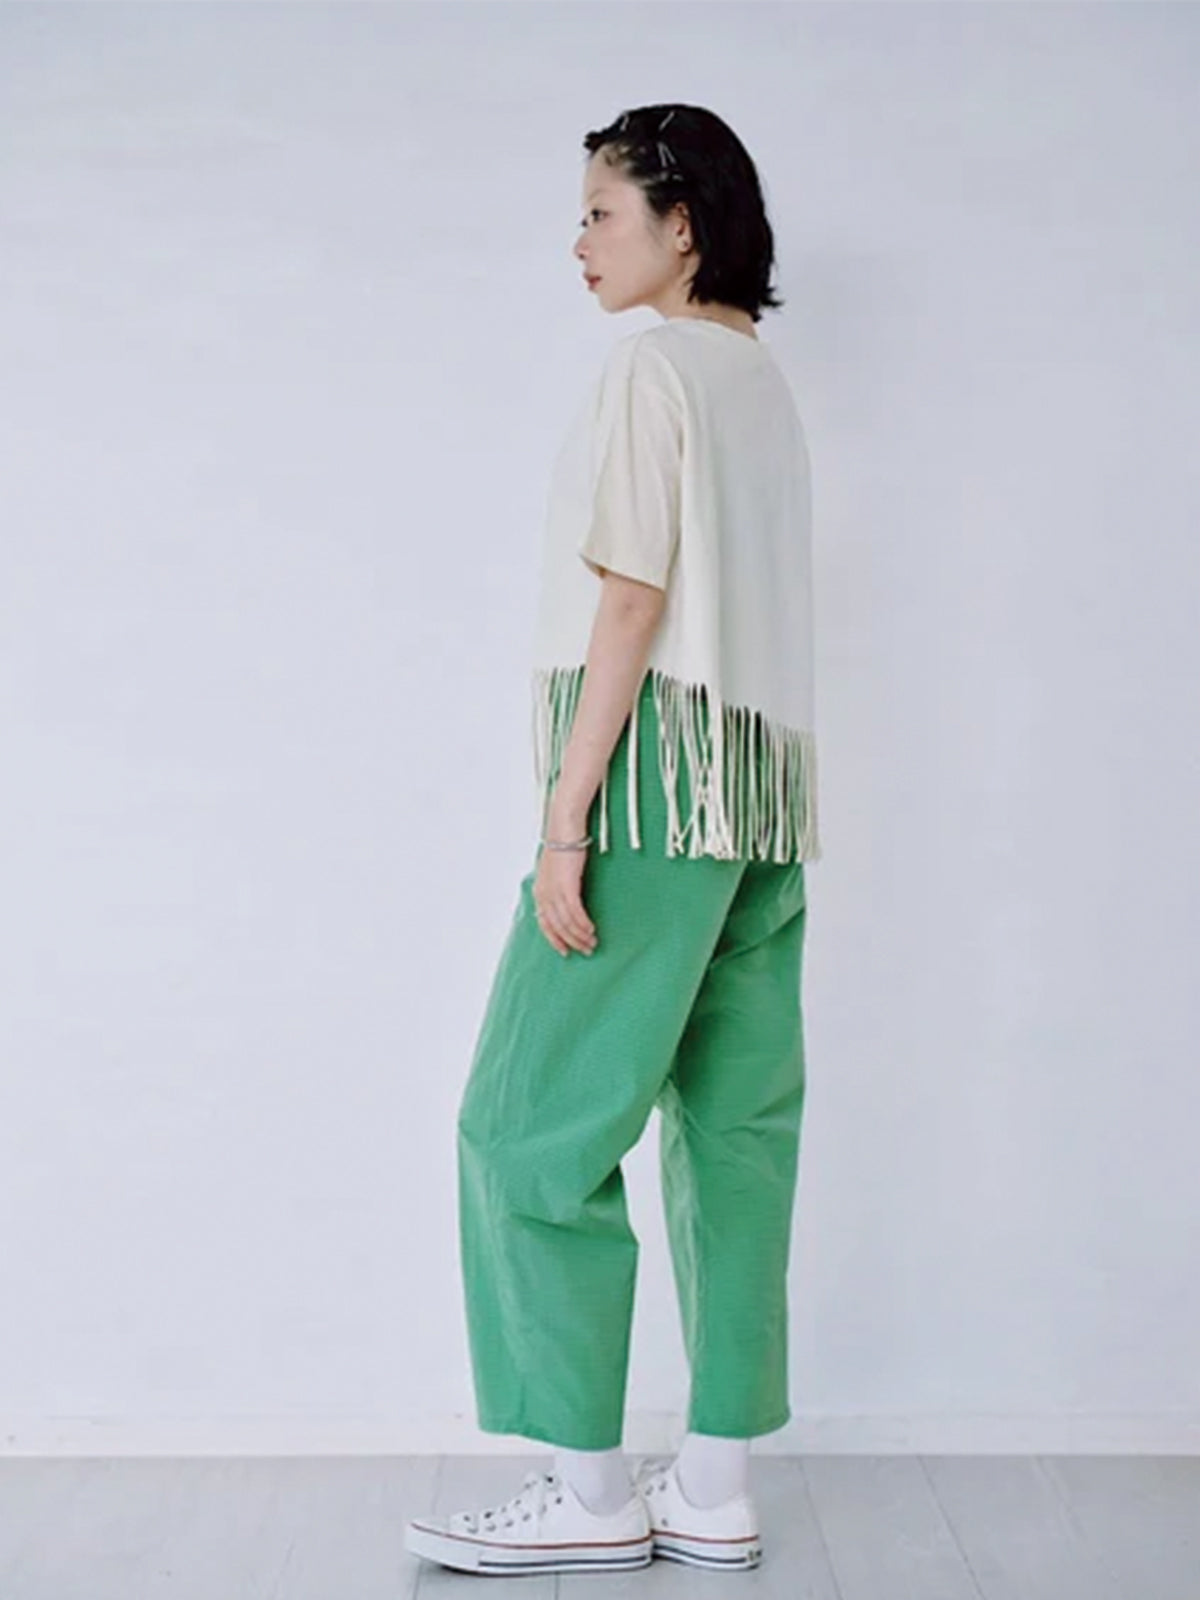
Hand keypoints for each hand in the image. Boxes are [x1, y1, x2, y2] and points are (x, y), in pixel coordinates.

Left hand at [534, 815, 598, 958]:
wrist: (564, 829)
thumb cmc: (564, 847)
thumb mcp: (557, 870)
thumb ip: (559, 886)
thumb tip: (568, 899)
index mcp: (540, 892)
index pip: (544, 923)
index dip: (554, 939)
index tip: (565, 951)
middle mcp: (544, 894)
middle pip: (556, 927)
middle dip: (571, 941)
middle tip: (586, 950)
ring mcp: (554, 891)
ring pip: (566, 922)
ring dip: (580, 935)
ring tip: (592, 942)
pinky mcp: (566, 885)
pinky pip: (575, 912)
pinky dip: (583, 923)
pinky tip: (591, 929)